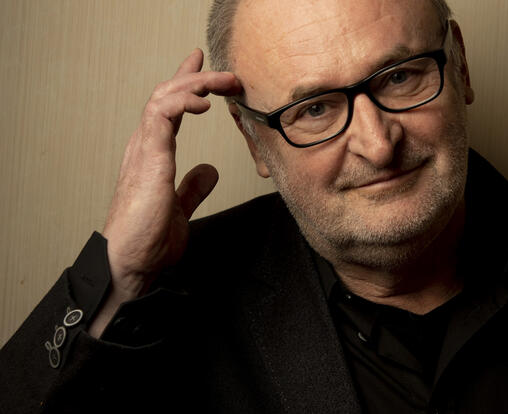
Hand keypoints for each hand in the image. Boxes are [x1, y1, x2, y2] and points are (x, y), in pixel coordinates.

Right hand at [89, 49, 240, 336]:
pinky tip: (205, 101)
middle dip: (197, 77)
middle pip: (168, 96)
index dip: (188, 87)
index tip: (207, 72)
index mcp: (153, 154)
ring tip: (224, 81)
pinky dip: (183, 101)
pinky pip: (162, 114)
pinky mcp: (148, 158)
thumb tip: (209, 170)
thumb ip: (192, 187)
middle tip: (227, 73)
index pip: (170, 110)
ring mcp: (144, 149)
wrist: (131, 262)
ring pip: (165, 97)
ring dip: (196, 83)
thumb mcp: (180, 208)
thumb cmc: (148, 239)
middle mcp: (145, 145)